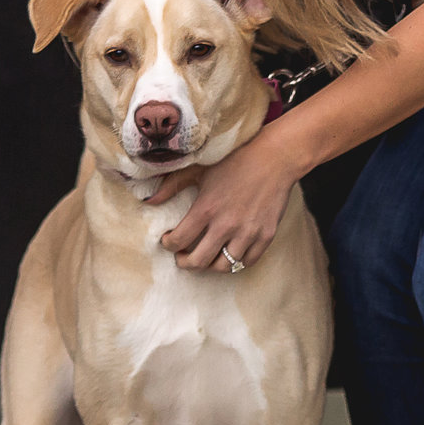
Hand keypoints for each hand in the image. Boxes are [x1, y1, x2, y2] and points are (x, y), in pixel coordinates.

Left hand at [152, 133, 302, 270]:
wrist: (275, 157)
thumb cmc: (235, 160)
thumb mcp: (199, 169)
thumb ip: (171, 185)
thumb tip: (148, 201)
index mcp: (206, 209)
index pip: (178, 241)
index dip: (168, 244)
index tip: (169, 240)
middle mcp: (226, 225)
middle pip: (198, 262)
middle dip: (185, 263)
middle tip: (182, 257)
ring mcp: (248, 232)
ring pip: (223, 266)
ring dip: (210, 265)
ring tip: (206, 256)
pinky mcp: (266, 235)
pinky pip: (248, 261)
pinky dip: (236, 261)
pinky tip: (230, 252)